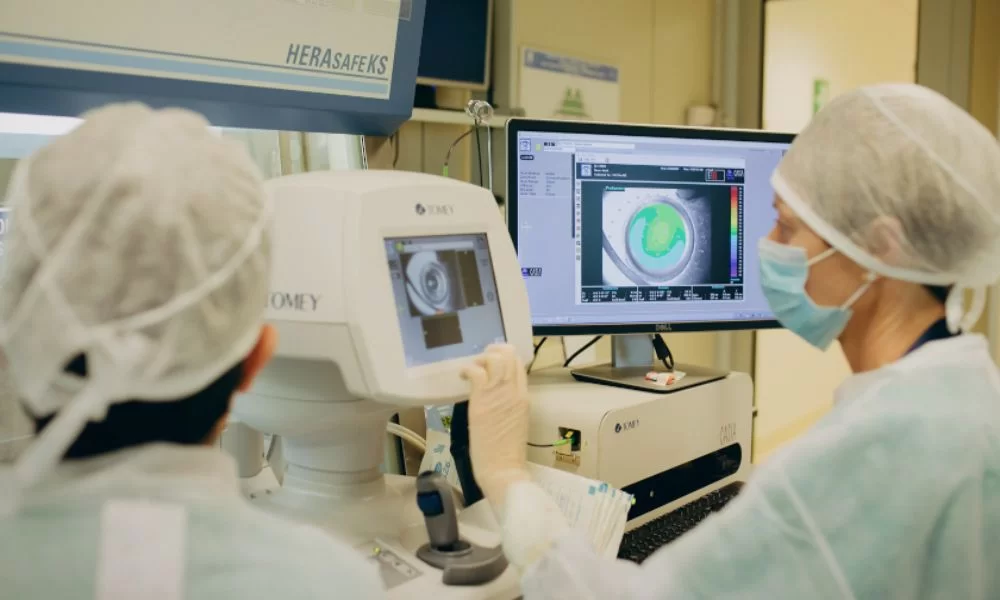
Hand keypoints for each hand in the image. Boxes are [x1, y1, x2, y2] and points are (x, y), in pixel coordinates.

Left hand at [461, 344, 530, 508]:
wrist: (503, 469)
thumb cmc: (507, 453)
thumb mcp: (516, 422)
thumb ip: (509, 405)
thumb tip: (496, 396)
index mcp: (524, 397)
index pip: (519, 364)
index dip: (506, 357)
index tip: (493, 362)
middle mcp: (514, 391)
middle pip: (508, 355)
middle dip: (493, 351)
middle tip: (481, 361)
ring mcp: (498, 394)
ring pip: (494, 358)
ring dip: (480, 359)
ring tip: (471, 369)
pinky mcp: (481, 400)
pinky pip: (475, 371)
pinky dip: (466, 369)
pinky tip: (462, 376)